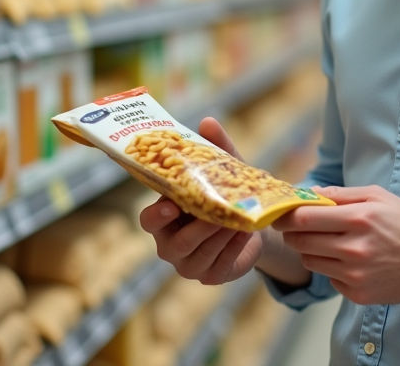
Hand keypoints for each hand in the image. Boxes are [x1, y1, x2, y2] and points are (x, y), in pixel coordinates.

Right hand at [138, 117, 262, 284]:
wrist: (251, 225)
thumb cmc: (226, 195)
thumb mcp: (223, 171)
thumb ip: (216, 149)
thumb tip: (208, 122)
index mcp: (165, 218)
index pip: (148, 222)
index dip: (156, 216)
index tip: (170, 205)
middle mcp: (171, 245)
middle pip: (178, 243)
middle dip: (201, 227)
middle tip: (220, 212)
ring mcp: (189, 265)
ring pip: (201, 253)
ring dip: (221, 236)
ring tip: (238, 219)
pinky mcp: (211, 276)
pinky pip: (220, 264)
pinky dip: (233, 248)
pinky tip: (245, 233)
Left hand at [272, 185, 399, 305]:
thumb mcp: (378, 197)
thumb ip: (341, 194)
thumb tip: (310, 194)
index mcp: (358, 219)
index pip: (305, 218)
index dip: (286, 216)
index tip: (281, 214)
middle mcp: (354, 249)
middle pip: (301, 242)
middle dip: (293, 233)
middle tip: (296, 228)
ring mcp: (355, 275)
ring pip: (311, 262)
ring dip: (311, 251)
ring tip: (327, 242)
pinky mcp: (358, 293)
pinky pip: (329, 279)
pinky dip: (332, 269)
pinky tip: (348, 260)